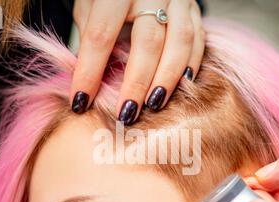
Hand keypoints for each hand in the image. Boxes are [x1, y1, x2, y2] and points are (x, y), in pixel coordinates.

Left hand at [71, 0, 203, 124]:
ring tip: (154, 104)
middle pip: (147, 42)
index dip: (90, 71)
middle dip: (136, 82)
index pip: (100, 35)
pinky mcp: (192, 7)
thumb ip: (89, 35)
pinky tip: (182, 84)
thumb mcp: (89, 4)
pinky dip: (191, 63)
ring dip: (167, 78)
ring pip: (179, 41)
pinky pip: (198, 38)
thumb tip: (87, 79)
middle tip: (126, 113)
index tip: (80, 101)